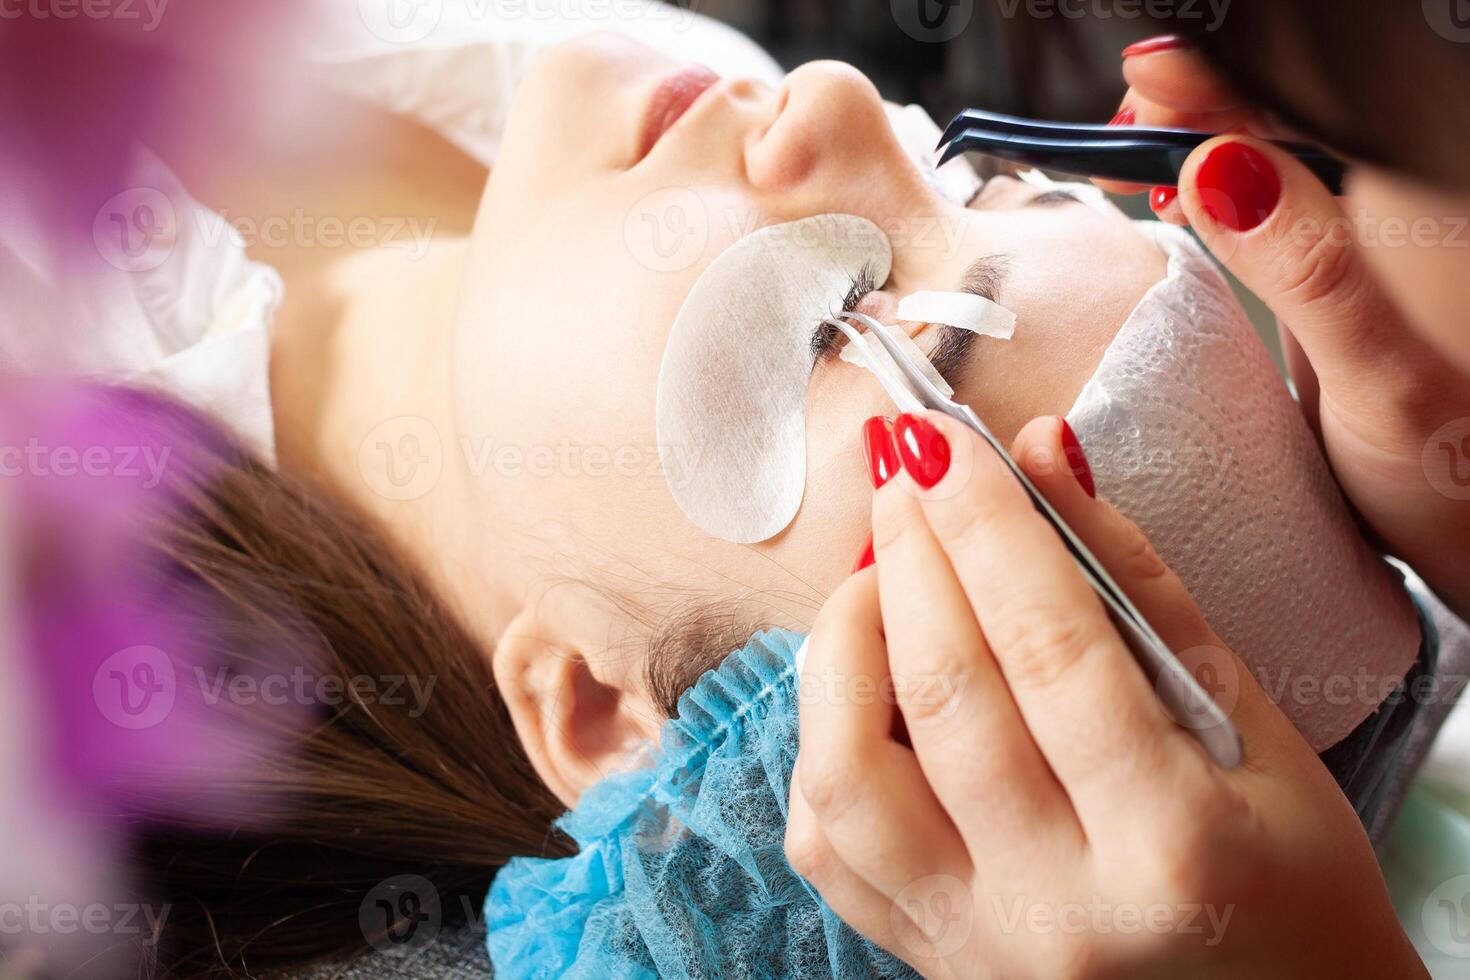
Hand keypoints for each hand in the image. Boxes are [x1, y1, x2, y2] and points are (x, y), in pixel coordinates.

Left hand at [786, 412, 1425, 978]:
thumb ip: (1139, 585)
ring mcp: (975, 943)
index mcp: (1174, 845)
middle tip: (907, 475)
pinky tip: (863, 686)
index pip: (1052, 646)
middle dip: (911, 556)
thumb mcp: (1253, 726)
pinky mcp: (925, 956)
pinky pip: (825, 845)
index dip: (987, 525)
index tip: (945, 441)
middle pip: (943, 695)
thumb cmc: (1285, 873)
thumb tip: (1041, 455)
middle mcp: (1057, 906)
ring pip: (846, 776)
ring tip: (877, 576)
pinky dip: (823, 743)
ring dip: (844, 647)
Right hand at [1104, 37, 1469, 615]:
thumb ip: (1310, 269)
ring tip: (1140, 158)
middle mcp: (1400, 209)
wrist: (1467, 533)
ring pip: (1277, 145)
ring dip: (1203, 135)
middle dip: (1203, 99)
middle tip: (1126, 130)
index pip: (1316, 100)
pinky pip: (1272, 192)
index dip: (1226, 79)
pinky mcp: (1337, 269)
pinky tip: (1184, 200)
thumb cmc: (1449, 472)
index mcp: (1422, 209)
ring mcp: (1365, 237)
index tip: (1150, 77)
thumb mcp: (1379, 379)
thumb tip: (1221, 168)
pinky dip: (1216, 183)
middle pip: (1292, 109)